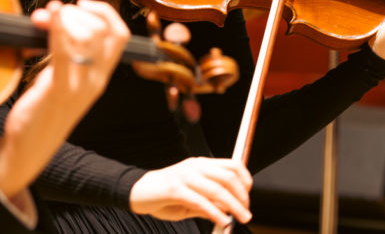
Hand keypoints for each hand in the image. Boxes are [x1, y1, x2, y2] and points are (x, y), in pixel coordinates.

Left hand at [0, 0, 128, 199]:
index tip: (81, 4)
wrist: (28, 149)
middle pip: (101, 30)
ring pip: (87, 37)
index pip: (120, 34)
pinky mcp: (59, 91)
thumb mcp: (60, 76)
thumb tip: (50, 15)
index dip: (104, 11)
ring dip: (64, 18)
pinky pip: (65, 52)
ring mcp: (80, 86)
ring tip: (42, 18)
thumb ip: (62, 50)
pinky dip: (56, 27)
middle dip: (75, 11)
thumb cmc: (41, 110)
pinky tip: (46, 17)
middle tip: (51, 12)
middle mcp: (96, 80)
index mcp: (100, 76)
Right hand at [130, 157, 252, 227]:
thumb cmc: (165, 195)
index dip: (245, 180)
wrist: (137, 192)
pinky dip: (215, 212)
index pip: (232, 165)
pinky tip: (222, 221)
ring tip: (240, 218)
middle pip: (228, 177)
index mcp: (201, 164)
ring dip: (233, 206)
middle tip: (246, 212)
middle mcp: (195, 166)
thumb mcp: (191, 198)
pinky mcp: (175, 189)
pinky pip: (201, 201)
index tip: (248, 196)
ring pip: (217, 189)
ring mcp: (185, 176)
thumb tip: (229, 209)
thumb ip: (209, 201)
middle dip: (242, 196)